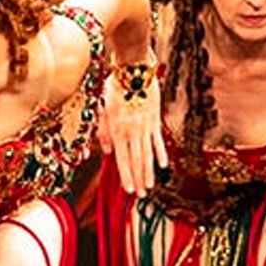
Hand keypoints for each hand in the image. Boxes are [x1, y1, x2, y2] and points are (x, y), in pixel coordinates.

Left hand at [99, 64, 165, 195]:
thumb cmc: (114, 87)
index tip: (128, 191)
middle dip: (138, 180)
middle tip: (141, 196)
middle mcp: (132, 131)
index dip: (126, 176)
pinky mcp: (155, 119)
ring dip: (149, 171)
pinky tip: (163, 165)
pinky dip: (160, 153)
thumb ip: (103, 131)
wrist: (133, 69)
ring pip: (147, 153)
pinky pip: (158, 140)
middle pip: (136, 160)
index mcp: (117, 130)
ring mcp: (145, 126)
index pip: (122, 159)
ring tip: (150, 186)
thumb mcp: (102, 108)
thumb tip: (106, 152)